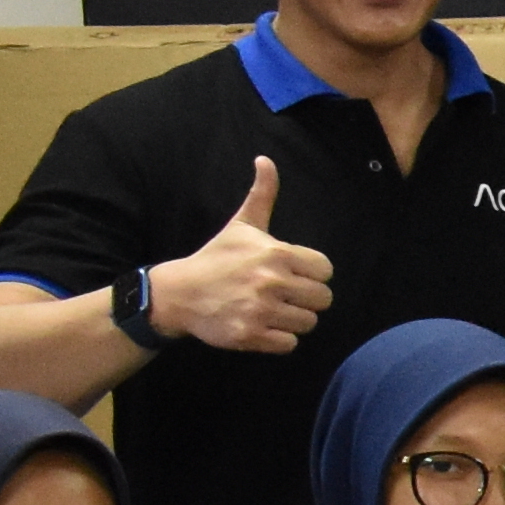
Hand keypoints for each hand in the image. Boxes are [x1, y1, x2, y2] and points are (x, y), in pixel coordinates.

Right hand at [147, 160, 336, 355]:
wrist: (179, 293)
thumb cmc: (216, 258)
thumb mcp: (241, 225)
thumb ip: (262, 195)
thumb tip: (265, 160)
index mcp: (275, 253)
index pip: (325, 270)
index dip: (312, 274)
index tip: (291, 273)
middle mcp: (271, 281)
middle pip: (323, 299)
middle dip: (306, 299)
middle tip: (283, 295)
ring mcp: (261, 310)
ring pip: (309, 323)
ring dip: (293, 320)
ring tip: (271, 310)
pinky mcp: (251, 335)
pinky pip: (290, 344)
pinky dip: (279, 339)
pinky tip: (261, 325)